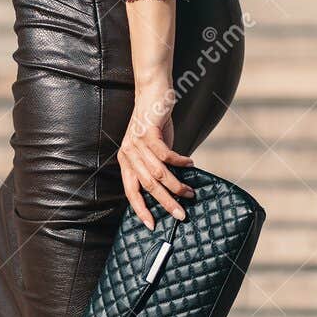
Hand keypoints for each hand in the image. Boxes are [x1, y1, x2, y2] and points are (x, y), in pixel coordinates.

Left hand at [118, 83, 195, 230]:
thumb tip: (173, 188)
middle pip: (147, 186)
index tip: (152, 225)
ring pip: (157, 173)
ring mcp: (136, 142)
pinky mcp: (147, 131)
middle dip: (166, 203)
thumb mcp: (154, 148)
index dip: (141, 209)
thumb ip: (158, 166)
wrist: (153, 91)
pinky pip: (165, 154)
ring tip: (190, 193)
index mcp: (126, 161)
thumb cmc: (155, 122)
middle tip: (181, 214)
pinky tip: (189, 164)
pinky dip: (179, 162)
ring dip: (176, 185)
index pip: (131, 191)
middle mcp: (128, 153)